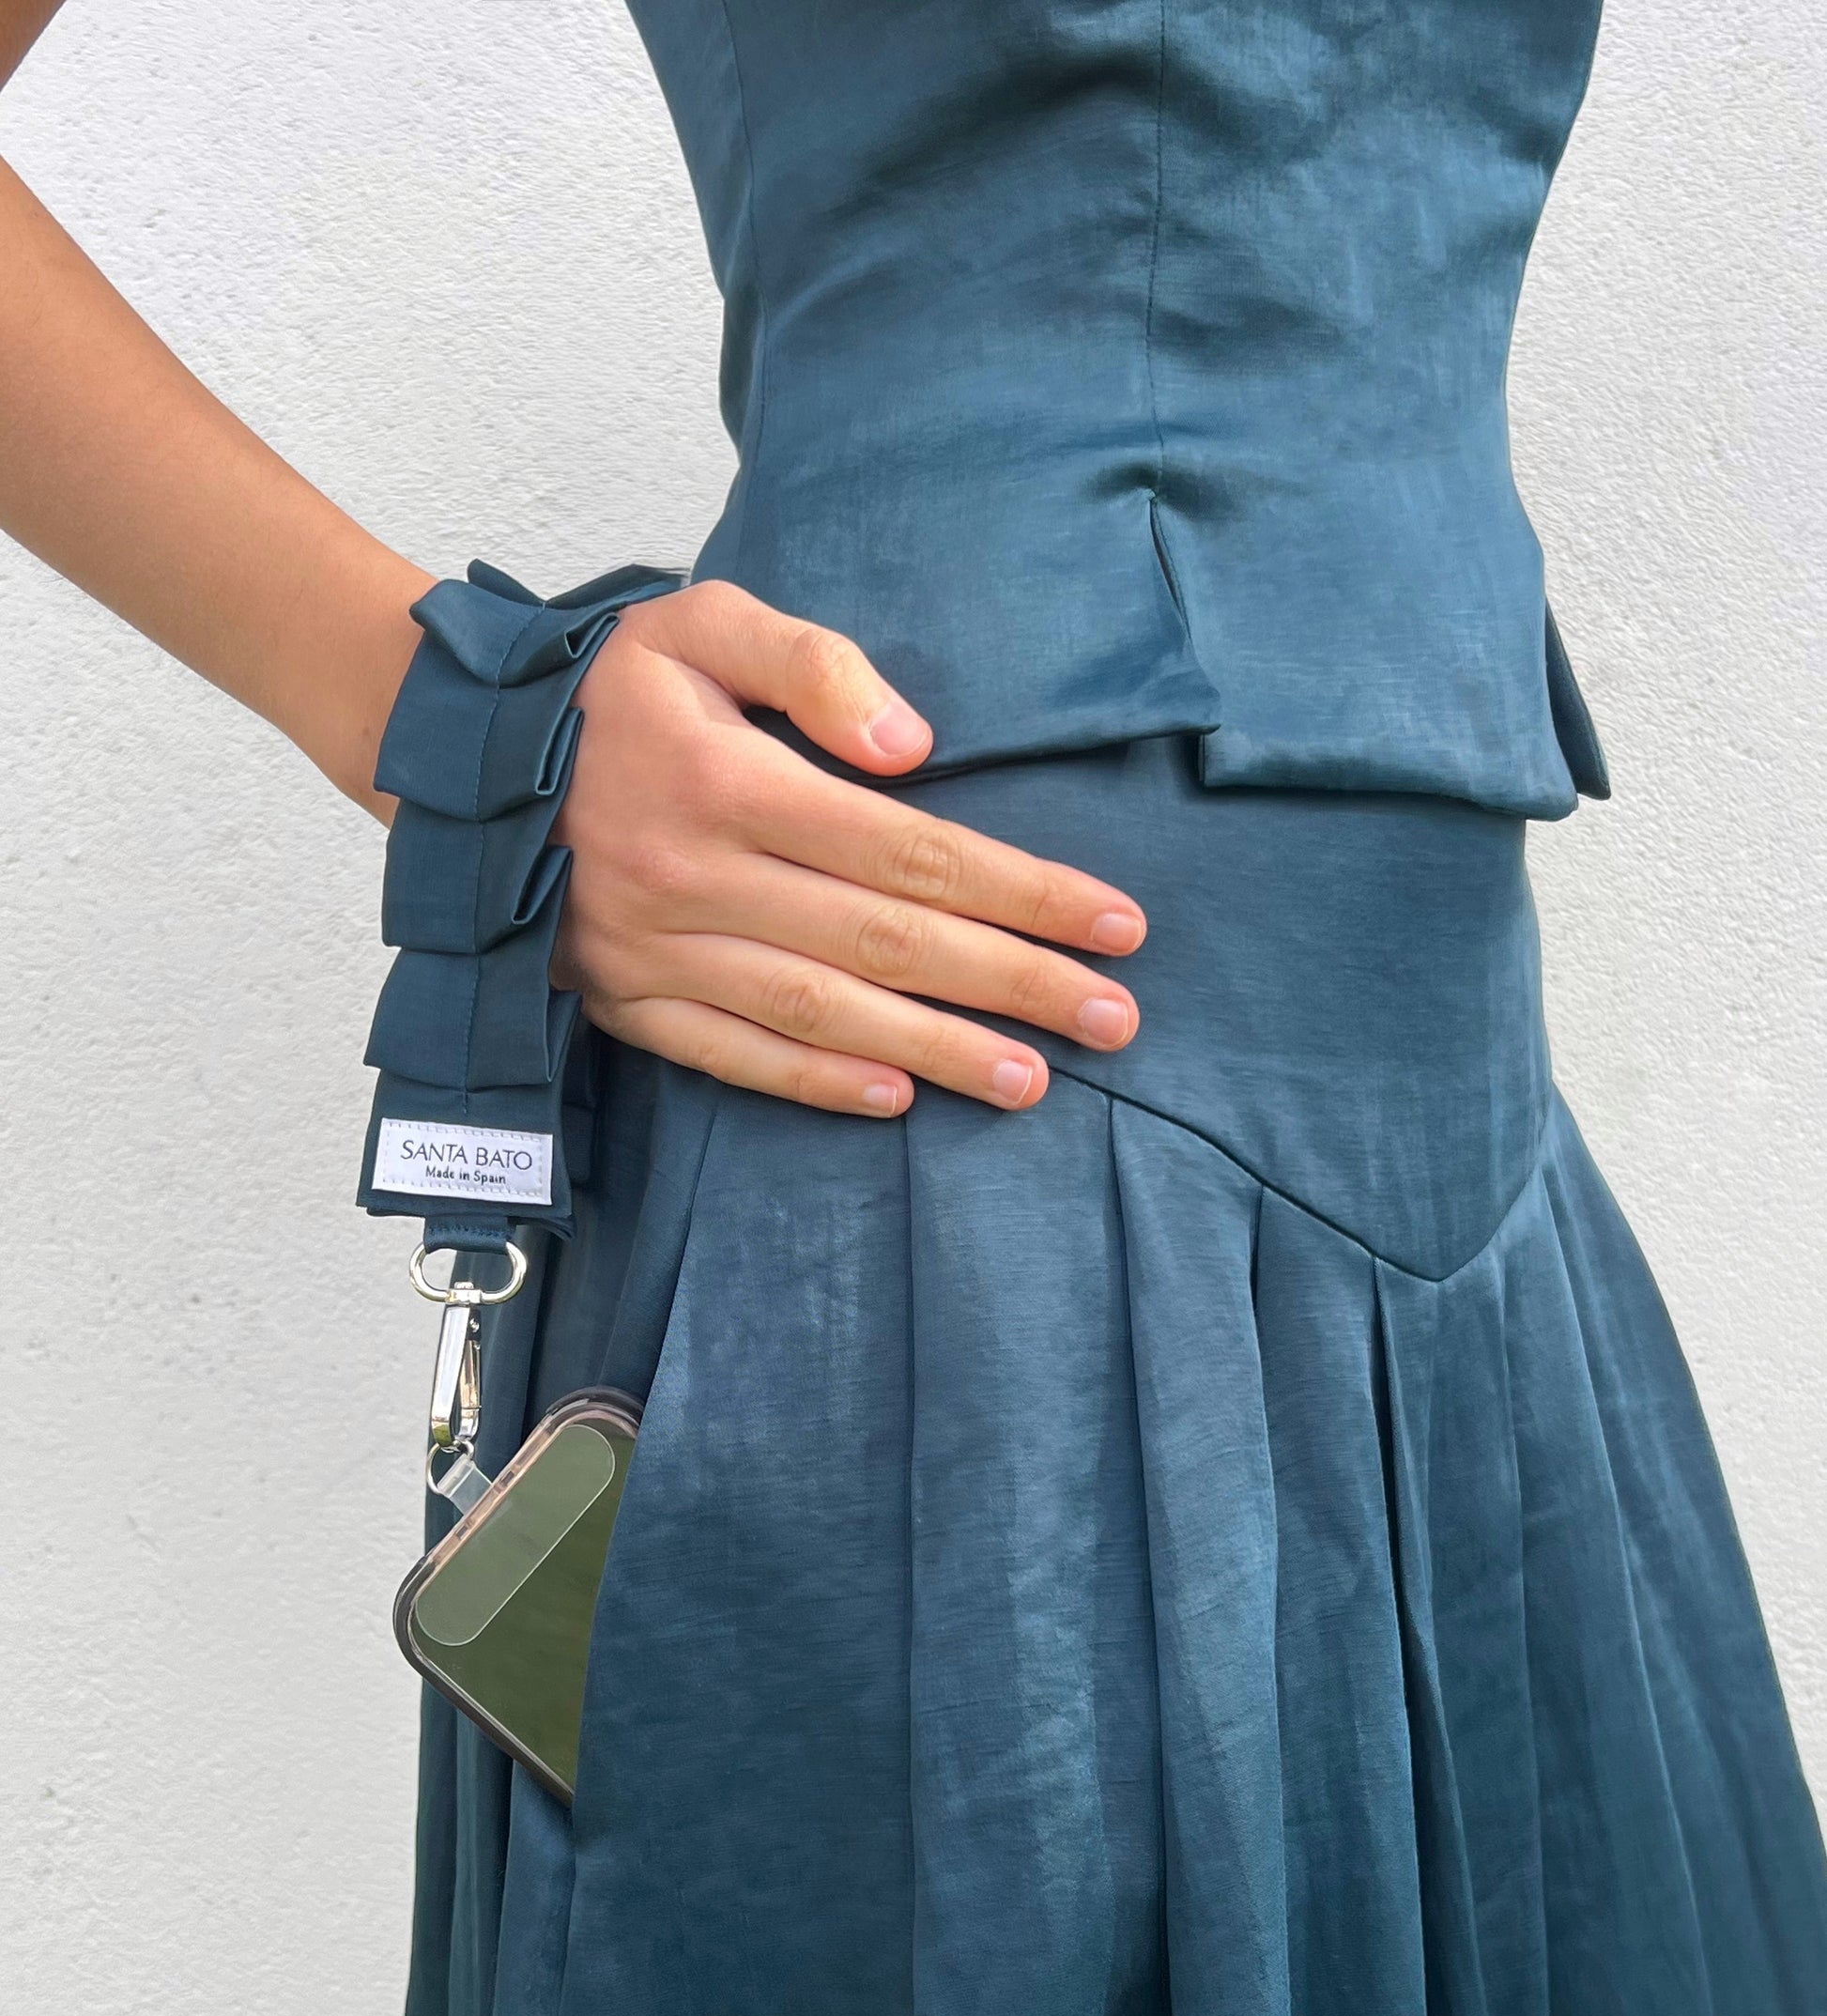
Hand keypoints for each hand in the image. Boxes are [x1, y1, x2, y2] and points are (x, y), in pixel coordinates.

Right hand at [552, 581, 1144, 1117]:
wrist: (457, 754)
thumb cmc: (608, 686)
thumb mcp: (702, 622)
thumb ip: (812, 664)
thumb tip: (916, 747)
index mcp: (726, 782)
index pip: (910, 847)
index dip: (1022, 892)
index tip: (1115, 923)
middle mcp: (694, 877)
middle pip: (885, 941)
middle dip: (1012, 984)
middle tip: (1115, 1020)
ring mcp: (654, 952)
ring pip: (819, 1015)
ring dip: (935, 1052)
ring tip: (1033, 1081)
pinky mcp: (624, 1002)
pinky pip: (729, 1056)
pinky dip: (815, 1085)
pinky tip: (897, 1101)